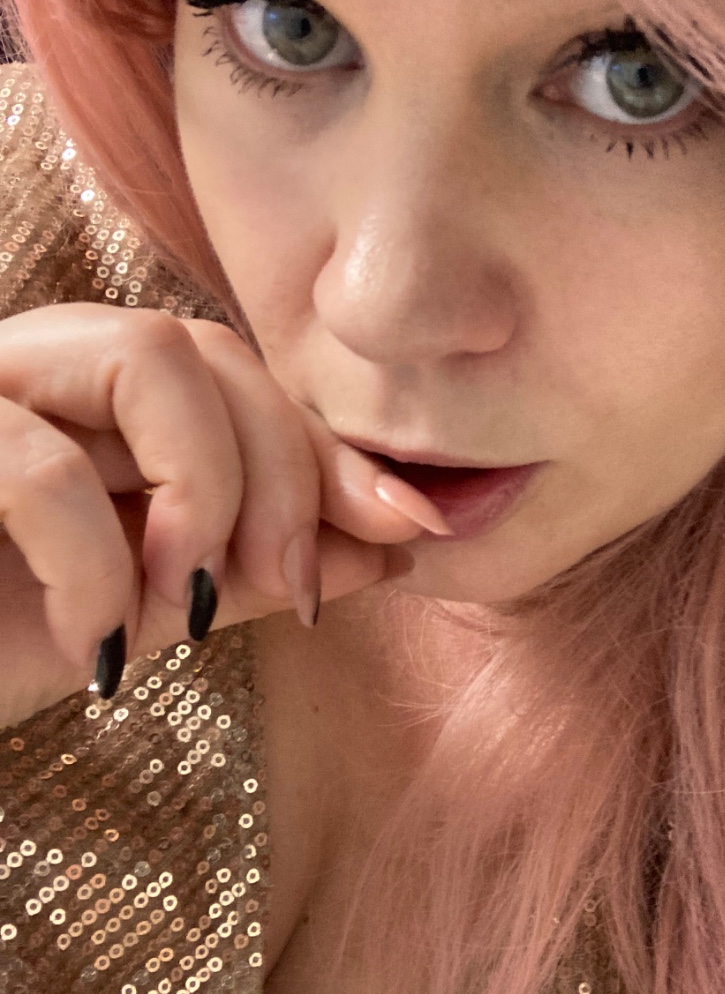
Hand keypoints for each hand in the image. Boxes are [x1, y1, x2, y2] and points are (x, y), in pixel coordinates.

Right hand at [0, 304, 443, 728]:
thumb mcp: (140, 609)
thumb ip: (251, 570)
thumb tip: (390, 548)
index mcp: (88, 399)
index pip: (236, 377)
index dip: (332, 448)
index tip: (417, 527)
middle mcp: (31, 364)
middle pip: (207, 348)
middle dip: (283, 472)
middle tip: (290, 594)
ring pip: (145, 357)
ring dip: (207, 494)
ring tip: (183, 614)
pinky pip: (36, 461)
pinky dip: (97, 562)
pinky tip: (94, 646)